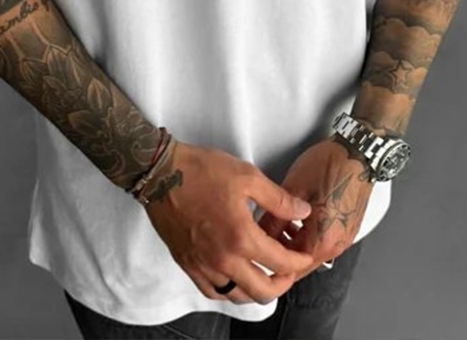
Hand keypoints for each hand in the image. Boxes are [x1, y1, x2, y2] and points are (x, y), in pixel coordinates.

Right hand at [141, 139, 318, 304]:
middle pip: (262, 291)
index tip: (305, 255)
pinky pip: (213, 291)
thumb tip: (302, 212)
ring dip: (257, 290)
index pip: (280, 262)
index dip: (298, 261)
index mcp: (241, 237)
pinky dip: (229, 290)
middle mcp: (223, 260)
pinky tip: (235, 277)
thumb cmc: (202, 171)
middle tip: (289, 270)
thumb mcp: (247, 176)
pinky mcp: (188, 264)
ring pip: (237, 296)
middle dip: (283, 284)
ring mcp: (203, 266)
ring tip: (265, 273)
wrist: (161, 173)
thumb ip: (278, 199)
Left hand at [256, 136, 372, 277]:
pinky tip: (297, 220)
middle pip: (303, 262)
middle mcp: (338, 245)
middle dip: (281, 252)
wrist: (357, 150)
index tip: (257, 248)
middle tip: (264, 235)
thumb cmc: (330, 165)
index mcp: (323, 241)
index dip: (269, 259)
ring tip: (278, 224)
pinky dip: (309, 235)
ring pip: (313, 251)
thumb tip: (258, 232)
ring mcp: (346, 236)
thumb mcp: (293, 189)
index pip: (290, 268)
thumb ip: (273, 218)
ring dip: (295, 243)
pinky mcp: (349, 227)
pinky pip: (325, 240)